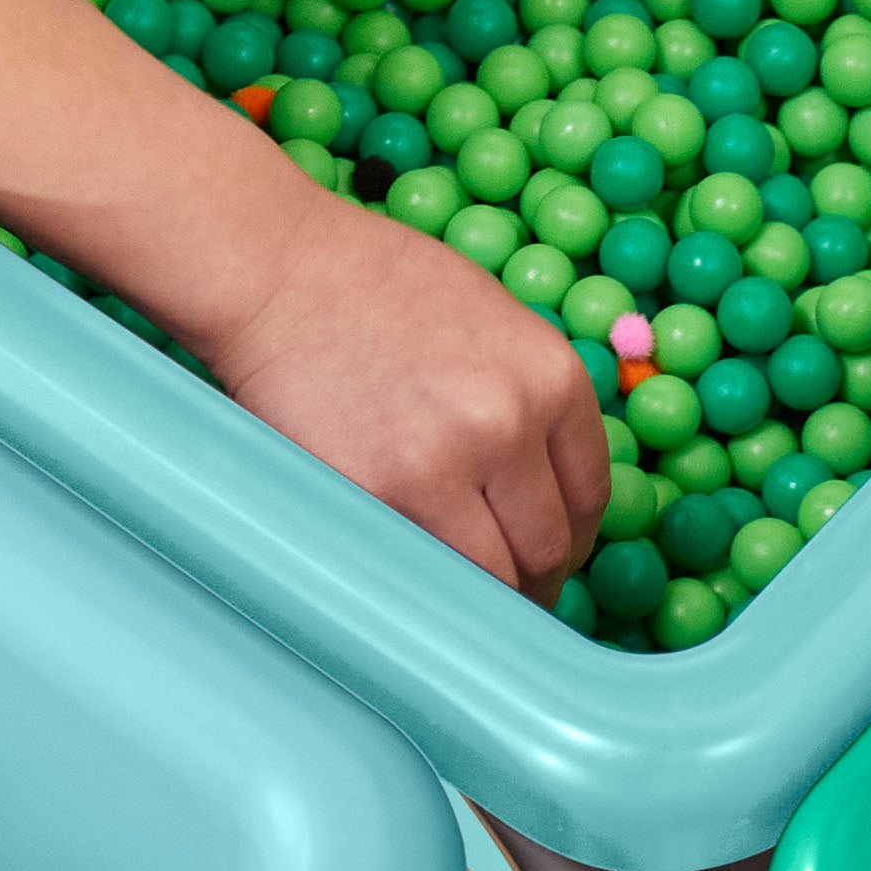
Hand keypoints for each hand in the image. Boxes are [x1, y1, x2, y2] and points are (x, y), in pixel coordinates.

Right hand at [184, 195, 612, 596]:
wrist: (279, 273)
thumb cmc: (377, 286)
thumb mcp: (493, 319)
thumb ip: (531, 397)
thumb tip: (551, 484)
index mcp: (551, 377)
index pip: (591, 493)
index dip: (574, 537)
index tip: (551, 553)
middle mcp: (509, 423)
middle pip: (548, 545)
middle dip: (535, 579)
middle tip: (510, 591)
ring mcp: (444, 464)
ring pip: (492, 575)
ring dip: (485, 596)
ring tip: (464, 597)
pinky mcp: (379, 495)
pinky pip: (425, 571)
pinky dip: (428, 586)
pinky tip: (419, 578)